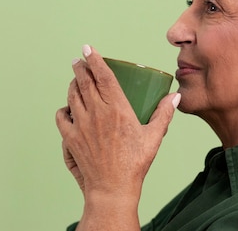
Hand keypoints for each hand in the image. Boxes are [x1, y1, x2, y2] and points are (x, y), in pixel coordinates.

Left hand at [55, 45, 179, 229]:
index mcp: (117, 109)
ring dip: (72, 84)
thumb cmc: (135, 164)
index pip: (103, 76)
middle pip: (84, 81)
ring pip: (72, 95)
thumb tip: (175, 97)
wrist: (112, 188)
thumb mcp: (153, 137)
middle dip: (80, 67)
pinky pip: (62, 116)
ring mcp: (81, 125)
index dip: (95, 60)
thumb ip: (164, 114)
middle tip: (79, 60)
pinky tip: (69, 108)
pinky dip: (64, 109)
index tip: (89, 49)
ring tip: (75, 79)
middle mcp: (96, 113)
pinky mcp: (70, 138)